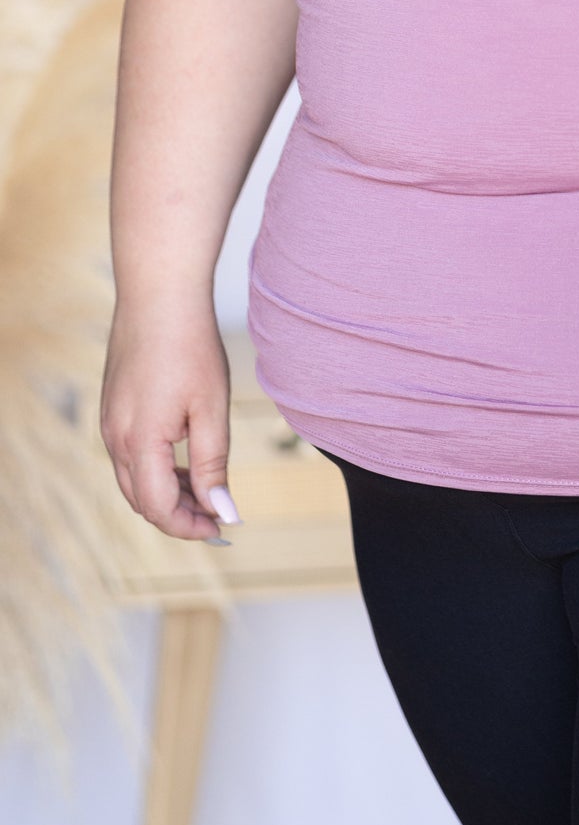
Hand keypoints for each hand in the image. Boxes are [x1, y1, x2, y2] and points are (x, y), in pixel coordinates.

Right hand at [100, 301, 237, 539]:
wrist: (158, 295)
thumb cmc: (190, 346)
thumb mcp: (211, 408)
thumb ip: (213, 465)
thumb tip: (222, 511)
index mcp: (140, 443)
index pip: (159, 508)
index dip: (190, 526)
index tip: (222, 528)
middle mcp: (116, 438)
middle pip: (142, 500)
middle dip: (179, 515)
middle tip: (218, 515)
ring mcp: (110, 423)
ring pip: (134, 479)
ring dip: (167, 492)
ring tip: (206, 489)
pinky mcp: (113, 408)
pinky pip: (129, 455)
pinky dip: (156, 468)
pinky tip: (185, 460)